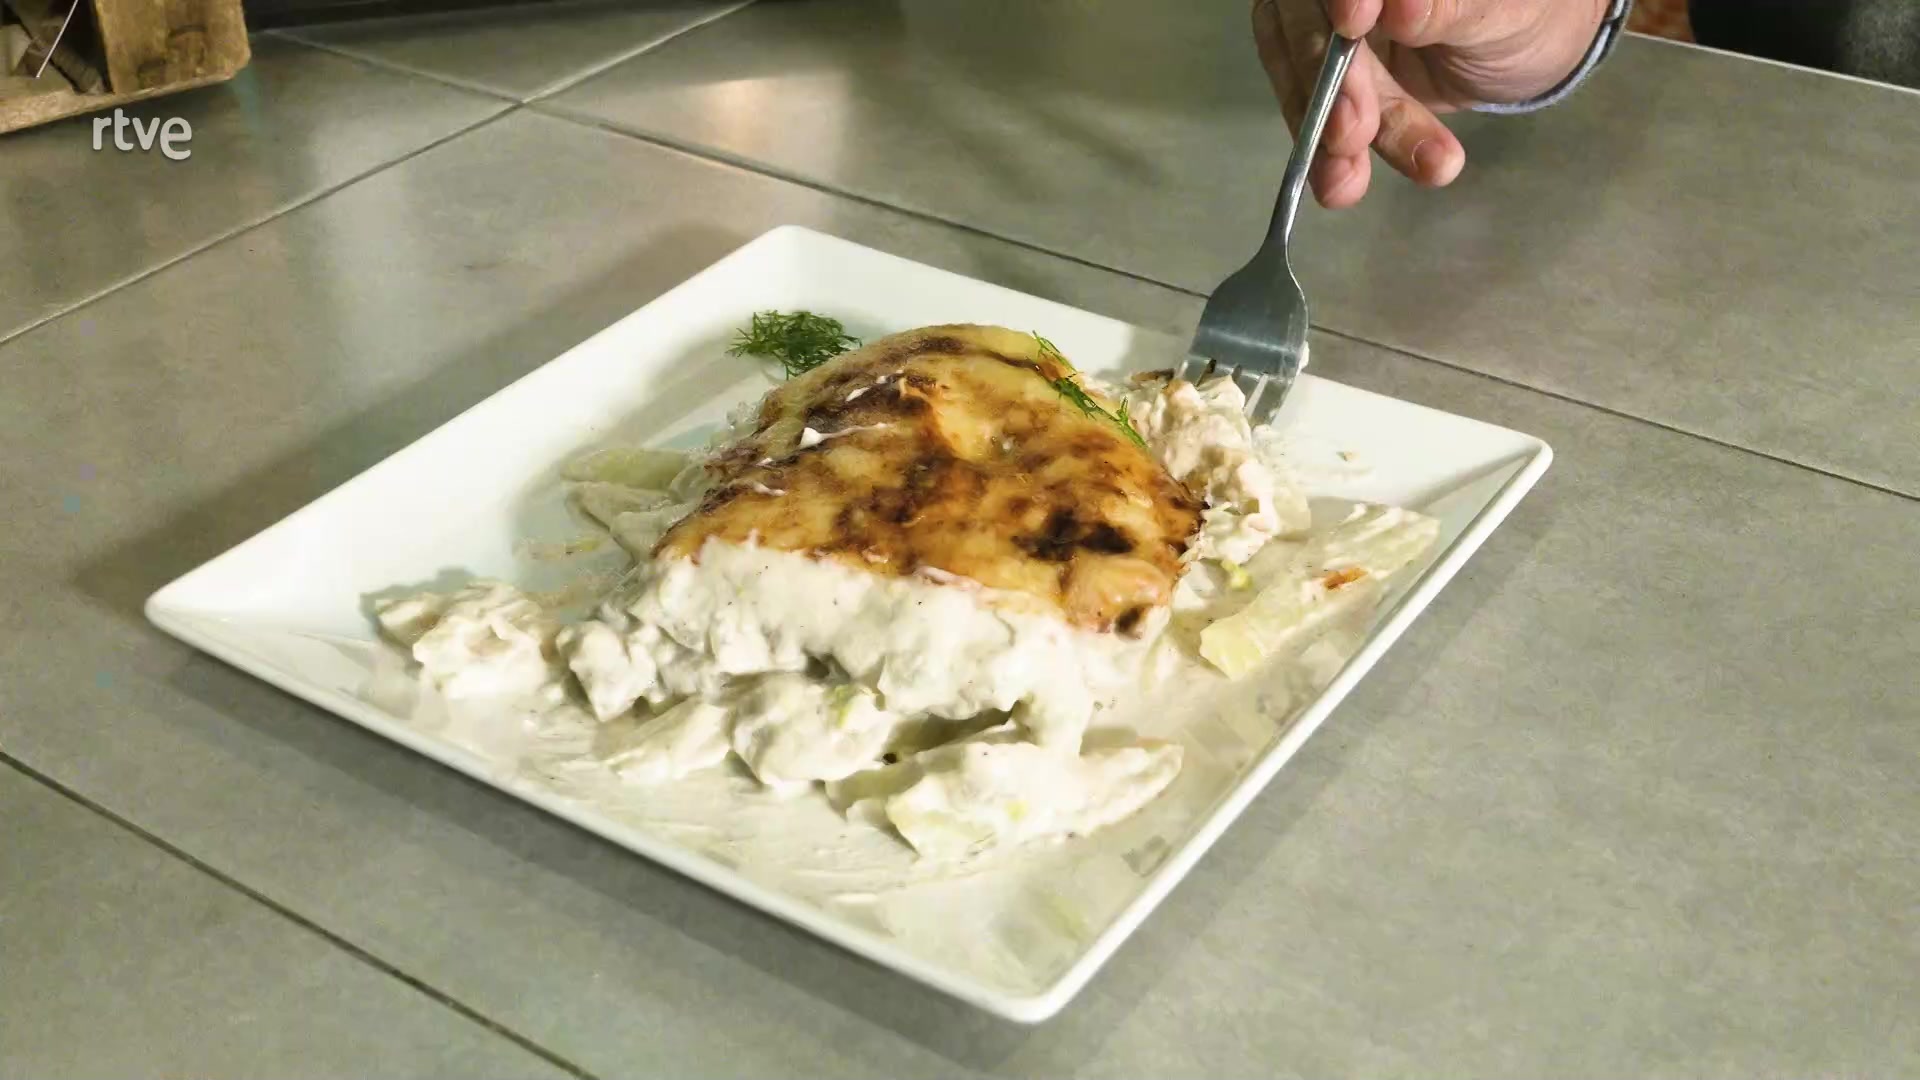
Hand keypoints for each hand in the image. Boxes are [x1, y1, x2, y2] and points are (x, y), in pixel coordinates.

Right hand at [1252, 0, 1610, 207]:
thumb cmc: (1527, 13)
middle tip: (1351, 131)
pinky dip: (1328, 156)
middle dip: (1328, 81)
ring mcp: (1328, 28)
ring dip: (1325, 135)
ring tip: (1348, 182)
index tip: (1354, 22)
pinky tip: (1342, 184)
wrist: (1530, 55)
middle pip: (1304, 20)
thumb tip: (1400, 7)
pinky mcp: (1333, 82)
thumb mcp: (1502, 11)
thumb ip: (1450, 6)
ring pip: (1303, 76)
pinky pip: (1317, 118)